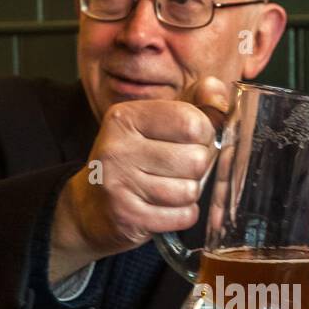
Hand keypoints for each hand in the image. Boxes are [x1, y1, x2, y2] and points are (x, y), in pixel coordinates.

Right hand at [49, 77, 231, 282]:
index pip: (193, 122)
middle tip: (177, 171)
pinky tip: (164, 209)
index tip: (191, 142)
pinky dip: (182, 216)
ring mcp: (119, 184)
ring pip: (191, 191)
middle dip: (197, 169)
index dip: (205, 136)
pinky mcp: (127, 217)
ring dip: (188, 194)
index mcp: (125, 117)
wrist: (91, 208)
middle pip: (196, 159)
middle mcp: (117, 148)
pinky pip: (183, 216)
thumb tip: (218, 92)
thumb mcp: (156, 125)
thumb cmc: (133, 161)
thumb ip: (192, 104)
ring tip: (168, 190)